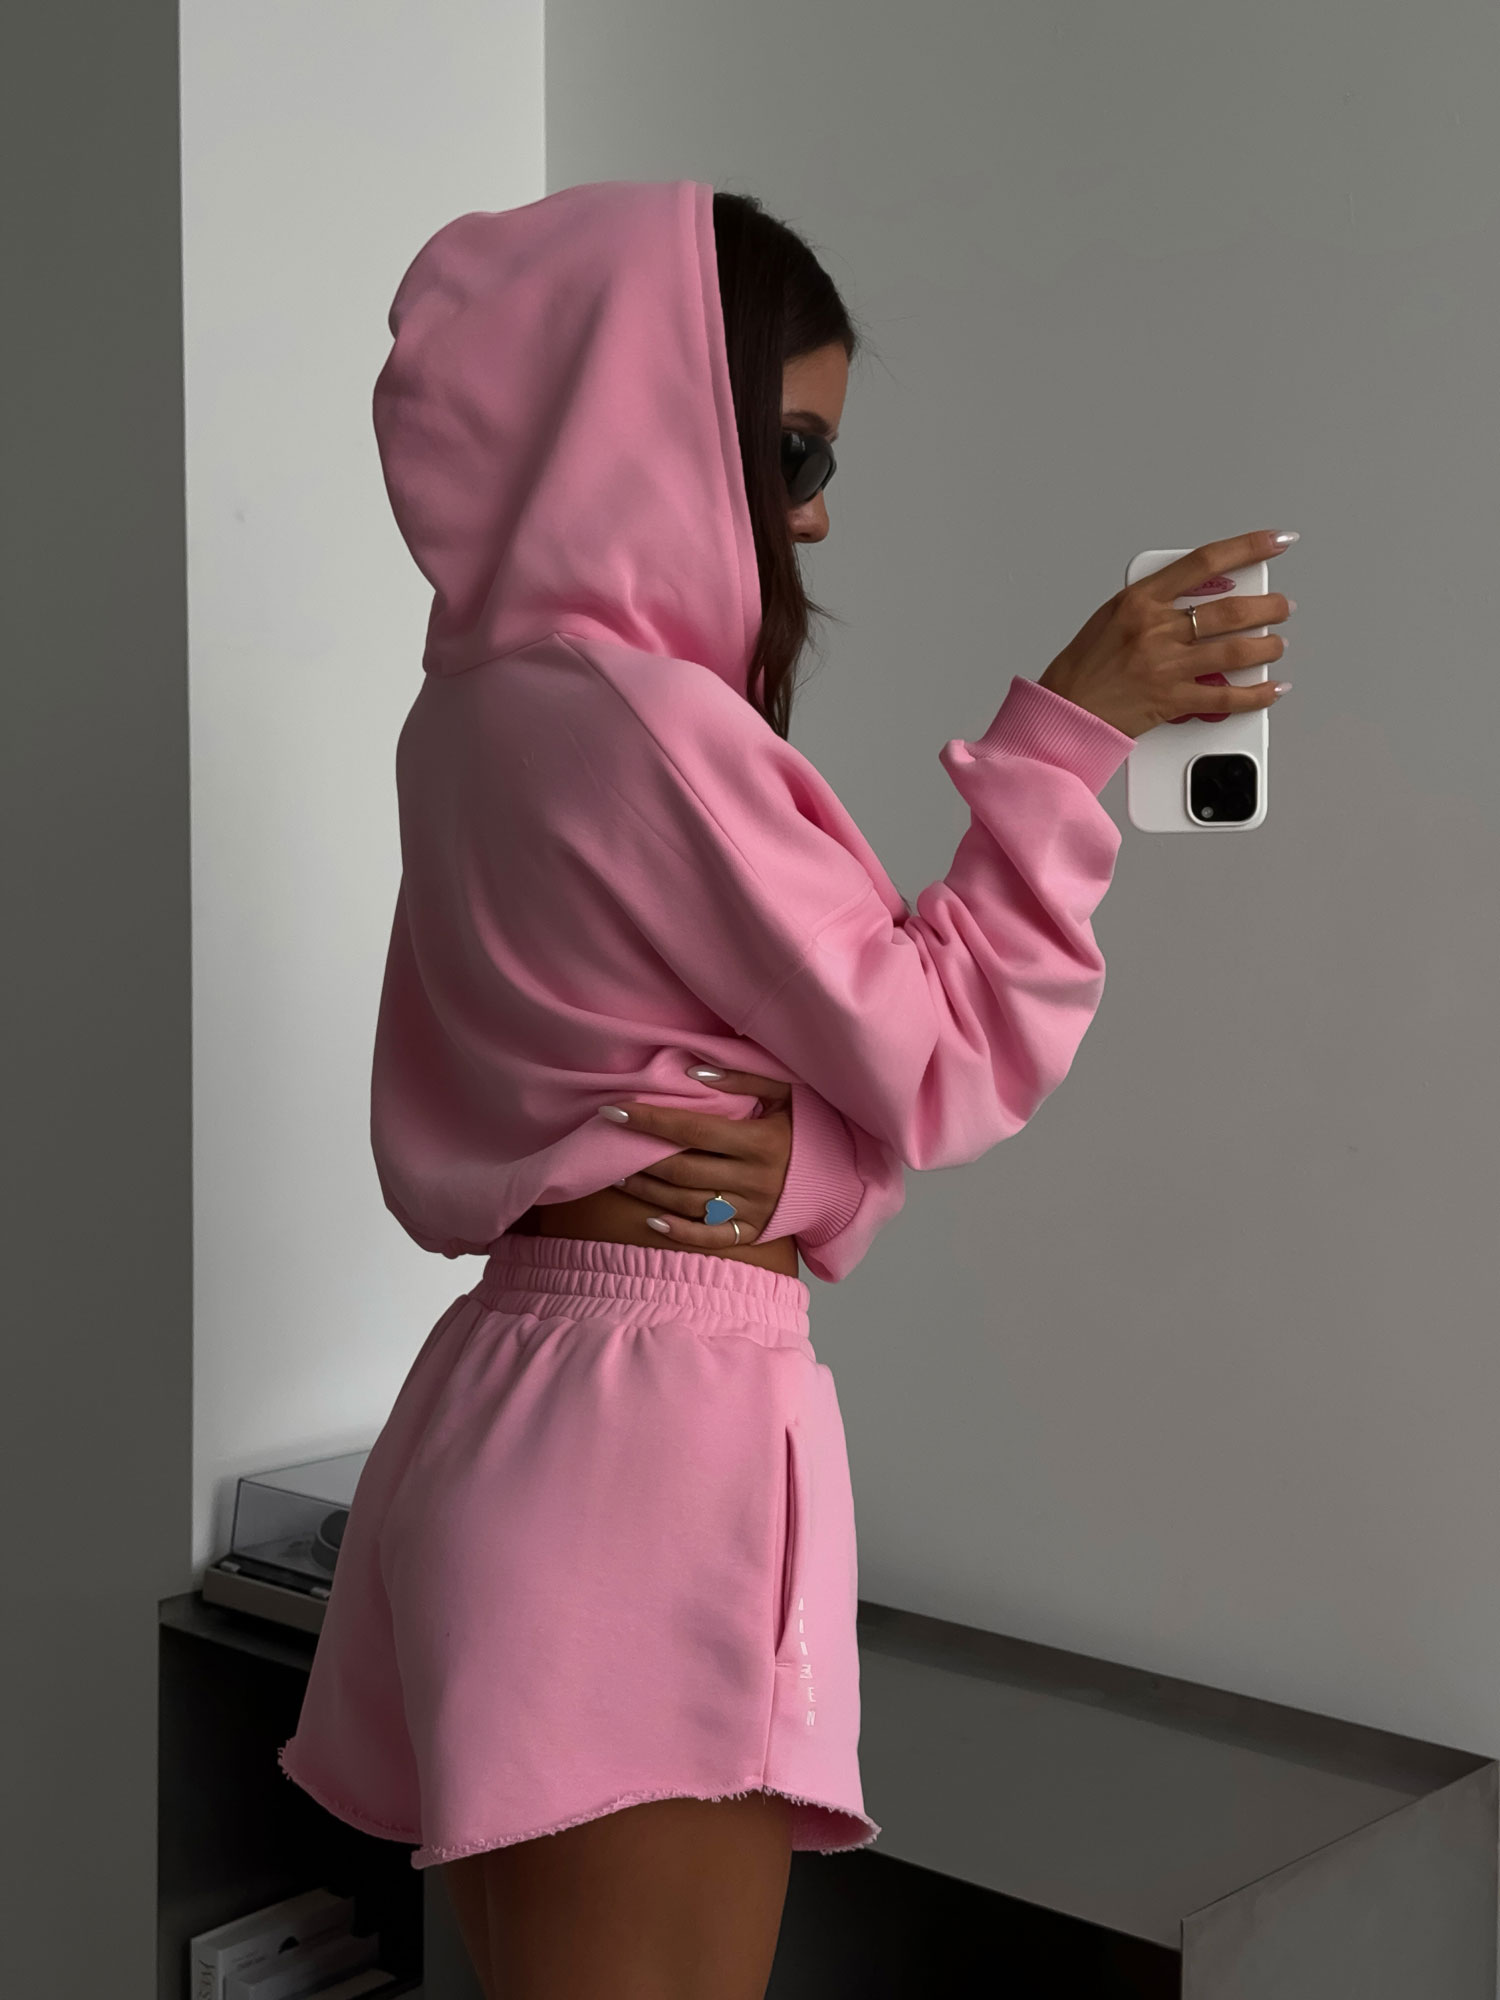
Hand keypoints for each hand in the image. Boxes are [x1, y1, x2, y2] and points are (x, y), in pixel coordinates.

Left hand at [605, 1068, 792, 1251]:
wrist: (845, 1174)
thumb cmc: (808, 1126)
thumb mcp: (786, 1093)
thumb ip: (743, 1079)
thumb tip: (694, 1074)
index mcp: (762, 1142)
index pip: (693, 1129)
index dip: (651, 1120)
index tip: (614, 1110)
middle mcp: (756, 1180)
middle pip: (685, 1169)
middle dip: (642, 1157)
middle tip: (611, 1143)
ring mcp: (755, 1210)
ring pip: (690, 1203)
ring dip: (650, 1191)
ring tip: (620, 1175)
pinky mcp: (755, 1233)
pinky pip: (711, 1238)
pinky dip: (679, 1232)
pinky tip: (652, 1221)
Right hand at [1038, 529, 1295, 739]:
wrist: (1065, 710)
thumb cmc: (1085, 665)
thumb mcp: (1114, 616)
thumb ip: (1156, 602)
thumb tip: (1203, 595)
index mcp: (1140, 599)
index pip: (1205, 562)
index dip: (1248, 547)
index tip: (1276, 541)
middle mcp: (1156, 629)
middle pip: (1231, 610)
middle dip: (1268, 607)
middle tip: (1281, 606)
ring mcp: (1166, 666)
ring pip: (1236, 651)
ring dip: (1267, 647)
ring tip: (1276, 644)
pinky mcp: (1171, 700)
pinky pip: (1226, 697)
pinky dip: (1256, 694)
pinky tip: (1271, 689)